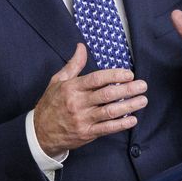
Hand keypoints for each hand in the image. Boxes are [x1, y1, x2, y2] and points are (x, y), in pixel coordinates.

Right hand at [33, 44, 147, 157]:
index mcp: (72, 88)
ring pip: (110, 112)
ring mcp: (83, 119)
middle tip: (142, 85)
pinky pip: (107, 128)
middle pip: (107, 95)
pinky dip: (121, 124)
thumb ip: (73, 65)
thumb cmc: (50, 104)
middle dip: (127, 90)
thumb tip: (81, 47)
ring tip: (142, 100)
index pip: (96, 79)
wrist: (39, 133)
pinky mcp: (87, 133)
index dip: (114, 76)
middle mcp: (78, 103)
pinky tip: (133, 119)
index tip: (128, 74)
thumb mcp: (57, 81)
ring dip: (129, 106)